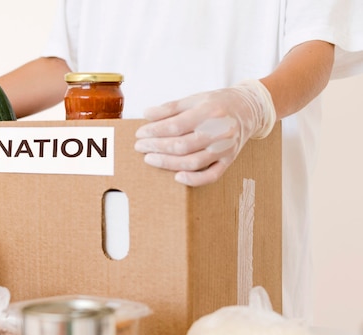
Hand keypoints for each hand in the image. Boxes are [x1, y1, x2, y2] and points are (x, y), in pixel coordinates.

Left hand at [134, 79, 275, 185]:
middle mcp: (220, 131)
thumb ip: (170, 107)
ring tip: (150, 159)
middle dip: (156, 147)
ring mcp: (225, 148)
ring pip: (193, 162)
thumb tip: (147, 114)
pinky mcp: (229, 160)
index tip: (140, 133)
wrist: (250, 108)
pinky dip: (194, 180)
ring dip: (167, 163)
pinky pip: (211, 176)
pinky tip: (177, 177)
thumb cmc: (219, 103)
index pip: (176, 126)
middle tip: (140, 147)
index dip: (155, 131)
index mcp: (210, 112)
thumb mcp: (195, 98)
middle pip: (182, 146)